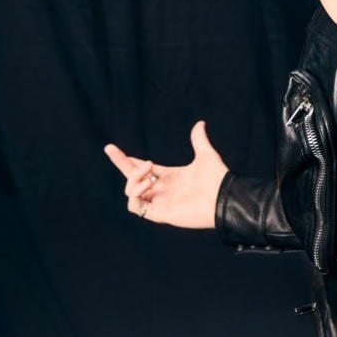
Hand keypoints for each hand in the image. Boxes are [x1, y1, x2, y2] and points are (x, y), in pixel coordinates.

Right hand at [103, 121, 227, 229]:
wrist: (224, 197)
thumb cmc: (217, 179)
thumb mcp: (206, 155)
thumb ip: (199, 140)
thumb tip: (200, 123)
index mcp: (169, 176)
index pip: (142, 168)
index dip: (127, 160)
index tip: (112, 149)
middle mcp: (162, 189)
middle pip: (131, 177)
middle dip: (120, 163)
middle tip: (112, 150)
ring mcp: (159, 201)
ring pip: (131, 190)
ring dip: (132, 178)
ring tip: (147, 168)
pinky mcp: (159, 213)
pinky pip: (135, 206)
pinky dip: (135, 193)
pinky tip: (148, 183)